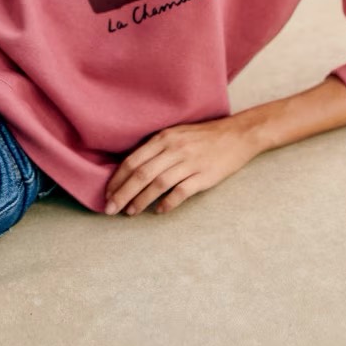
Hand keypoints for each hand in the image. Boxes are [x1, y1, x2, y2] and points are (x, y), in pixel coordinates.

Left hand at [104, 116, 258, 215]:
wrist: (237, 135)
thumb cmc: (203, 136)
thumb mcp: (175, 133)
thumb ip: (155, 148)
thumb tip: (131, 168)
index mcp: (164, 138)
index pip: (133, 160)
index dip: (117, 179)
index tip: (107, 193)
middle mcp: (174, 148)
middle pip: (141, 174)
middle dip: (122, 193)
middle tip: (111, 209)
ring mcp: (189, 162)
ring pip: (157, 184)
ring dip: (141, 200)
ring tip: (130, 212)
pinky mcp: (204, 175)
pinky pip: (181, 191)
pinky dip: (168, 203)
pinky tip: (159, 211)